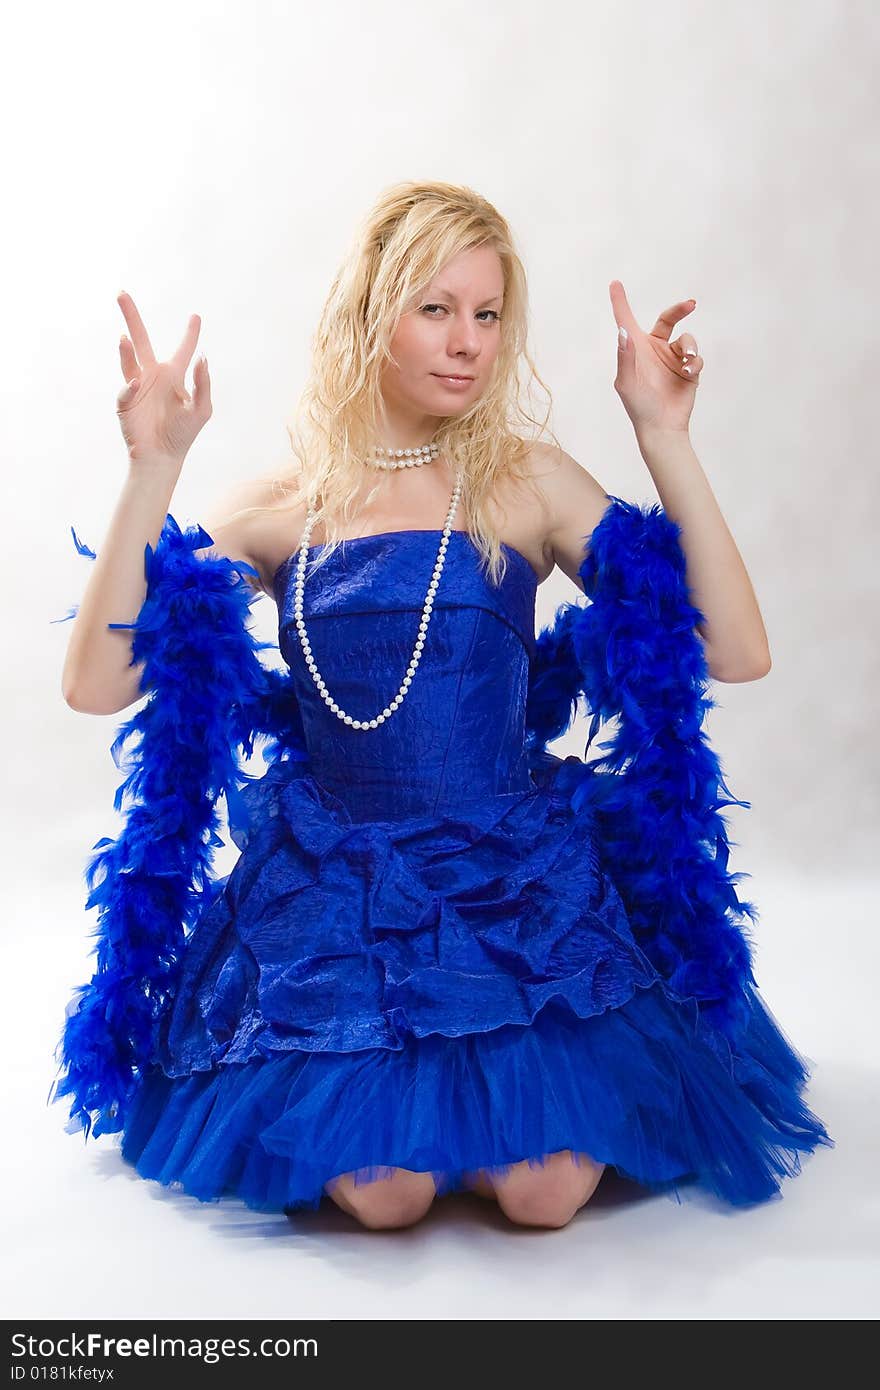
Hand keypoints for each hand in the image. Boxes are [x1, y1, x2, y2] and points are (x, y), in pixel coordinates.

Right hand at [115, 291, 211, 465]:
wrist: (162, 458)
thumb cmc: (183, 435)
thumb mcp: (202, 409)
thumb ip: (203, 383)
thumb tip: (203, 356)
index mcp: (174, 376)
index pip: (184, 349)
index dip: (190, 334)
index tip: (196, 316)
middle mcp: (154, 376)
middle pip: (141, 340)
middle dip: (132, 317)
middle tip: (122, 294)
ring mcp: (137, 387)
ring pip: (128, 359)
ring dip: (125, 349)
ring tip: (123, 337)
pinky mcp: (125, 403)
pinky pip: (126, 390)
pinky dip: (129, 387)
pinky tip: (136, 384)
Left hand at [610, 279, 702, 434]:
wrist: (662, 427)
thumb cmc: (639, 406)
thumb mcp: (626, 382)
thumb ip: (626, 356)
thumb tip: (623, 331)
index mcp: (635, 349)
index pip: (626, 320)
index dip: (620, 302)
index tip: (614, 283)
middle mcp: (654, 349)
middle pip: (668, 319)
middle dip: (679, 310)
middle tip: (690, 304)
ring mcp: (673, 358)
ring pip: (687, 339)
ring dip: (690, 346)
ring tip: (688, 359)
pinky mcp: (688, 369)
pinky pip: (696, 357)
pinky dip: (695, 362)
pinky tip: (689, 372)